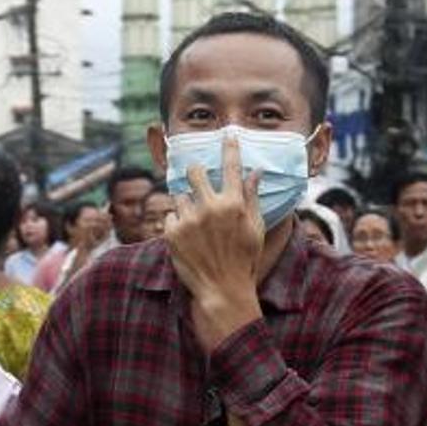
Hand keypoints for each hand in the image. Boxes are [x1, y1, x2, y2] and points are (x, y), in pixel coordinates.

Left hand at [165, 133, 264, 352]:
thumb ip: (252, 199)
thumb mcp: (255, 229)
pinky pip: (170, 216)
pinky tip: (187, 238)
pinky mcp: (171, 234)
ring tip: (195, 225)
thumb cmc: (244, 261)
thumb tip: (254, 173)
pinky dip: (177, 223)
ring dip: (185, 204)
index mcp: (233, 204)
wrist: (222, 291)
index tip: (227, 134)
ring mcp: (189, 220)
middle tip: (197, 182)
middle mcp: (210, 208)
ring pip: (180, 196)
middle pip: (194, 172)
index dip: (228, 147)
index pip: (230, 166)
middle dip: (194, 174)